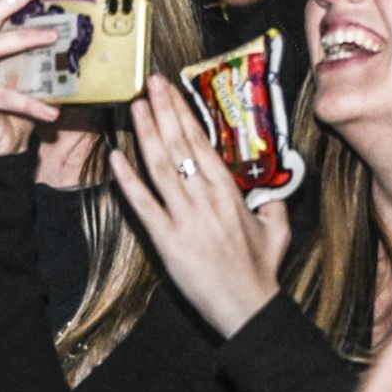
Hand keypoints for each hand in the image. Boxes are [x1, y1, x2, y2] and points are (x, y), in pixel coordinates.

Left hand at [109, 75, 289, 336]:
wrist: (249, 308)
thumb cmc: (261, 271)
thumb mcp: (277, 231)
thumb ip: (272, 205)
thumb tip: (270, 192)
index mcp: (230, 191)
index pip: (202, 142)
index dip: (183, 114)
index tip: (170, 91)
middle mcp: (206, 197)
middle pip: (179, 145)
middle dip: (163, 110)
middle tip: (149, 82)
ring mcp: (185, 217)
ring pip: (161, 166)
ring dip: (146, 133)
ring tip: (135, 106)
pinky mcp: (167, 240)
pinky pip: (143, 205)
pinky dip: (127, 180)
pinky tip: (114, 157)